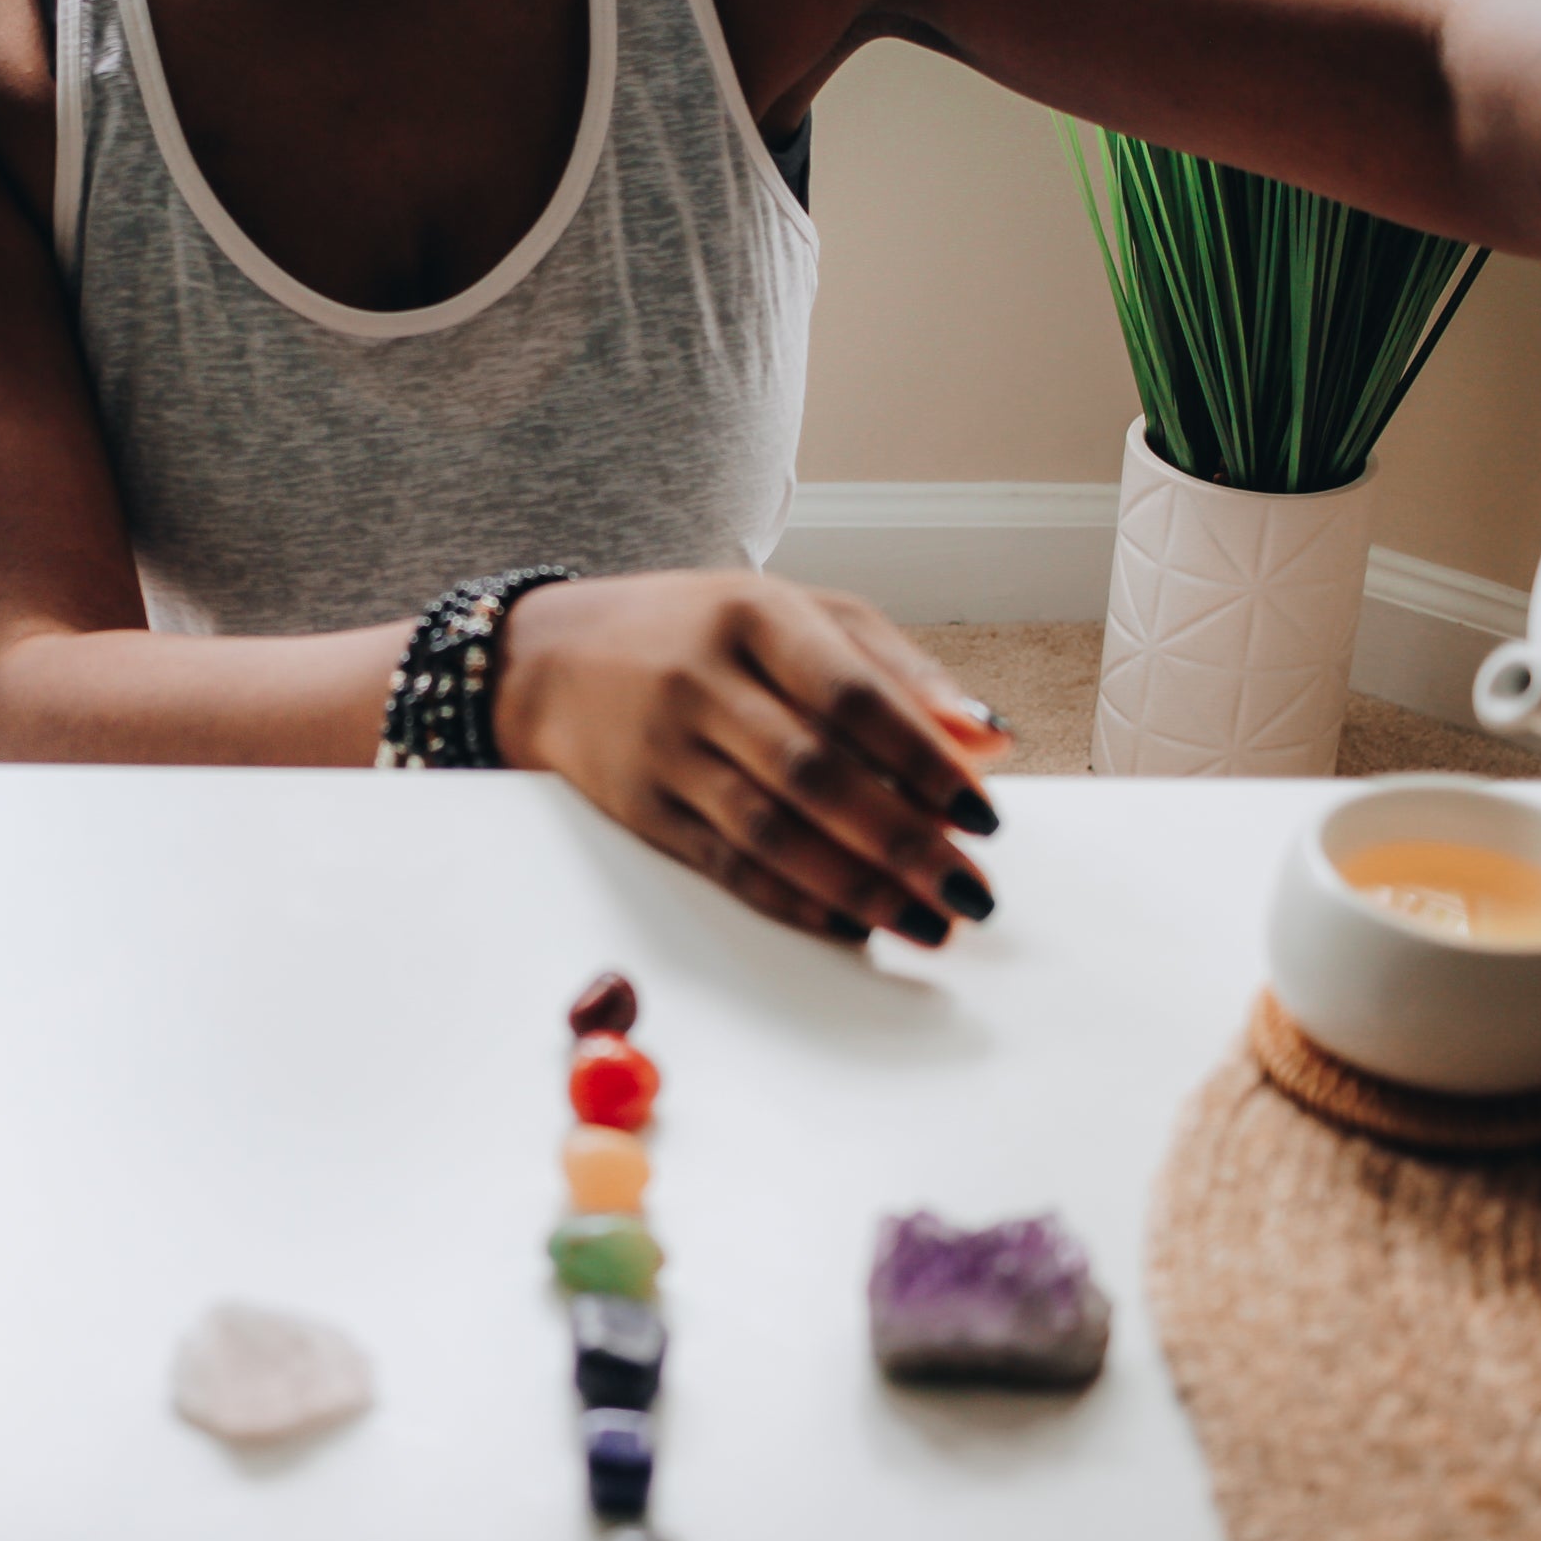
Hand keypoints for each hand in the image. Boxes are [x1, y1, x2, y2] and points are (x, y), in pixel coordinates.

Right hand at [491, 572, 1010, 946]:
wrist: (551, 657)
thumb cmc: (698, 631)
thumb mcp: (793, 616)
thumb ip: (893, 670)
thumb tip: (989, 737)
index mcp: (754, 615)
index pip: (853, 696)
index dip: (926, 760)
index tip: (984, 815)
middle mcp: (703, 679)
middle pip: (817, 774)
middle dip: (905, 843)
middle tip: (970, 893)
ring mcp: (663, 747)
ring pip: (772, 831)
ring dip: (859, 887)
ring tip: (926, 924)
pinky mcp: (639, 807)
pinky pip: (727, 865)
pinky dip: (794, 901)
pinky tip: (851, 924)